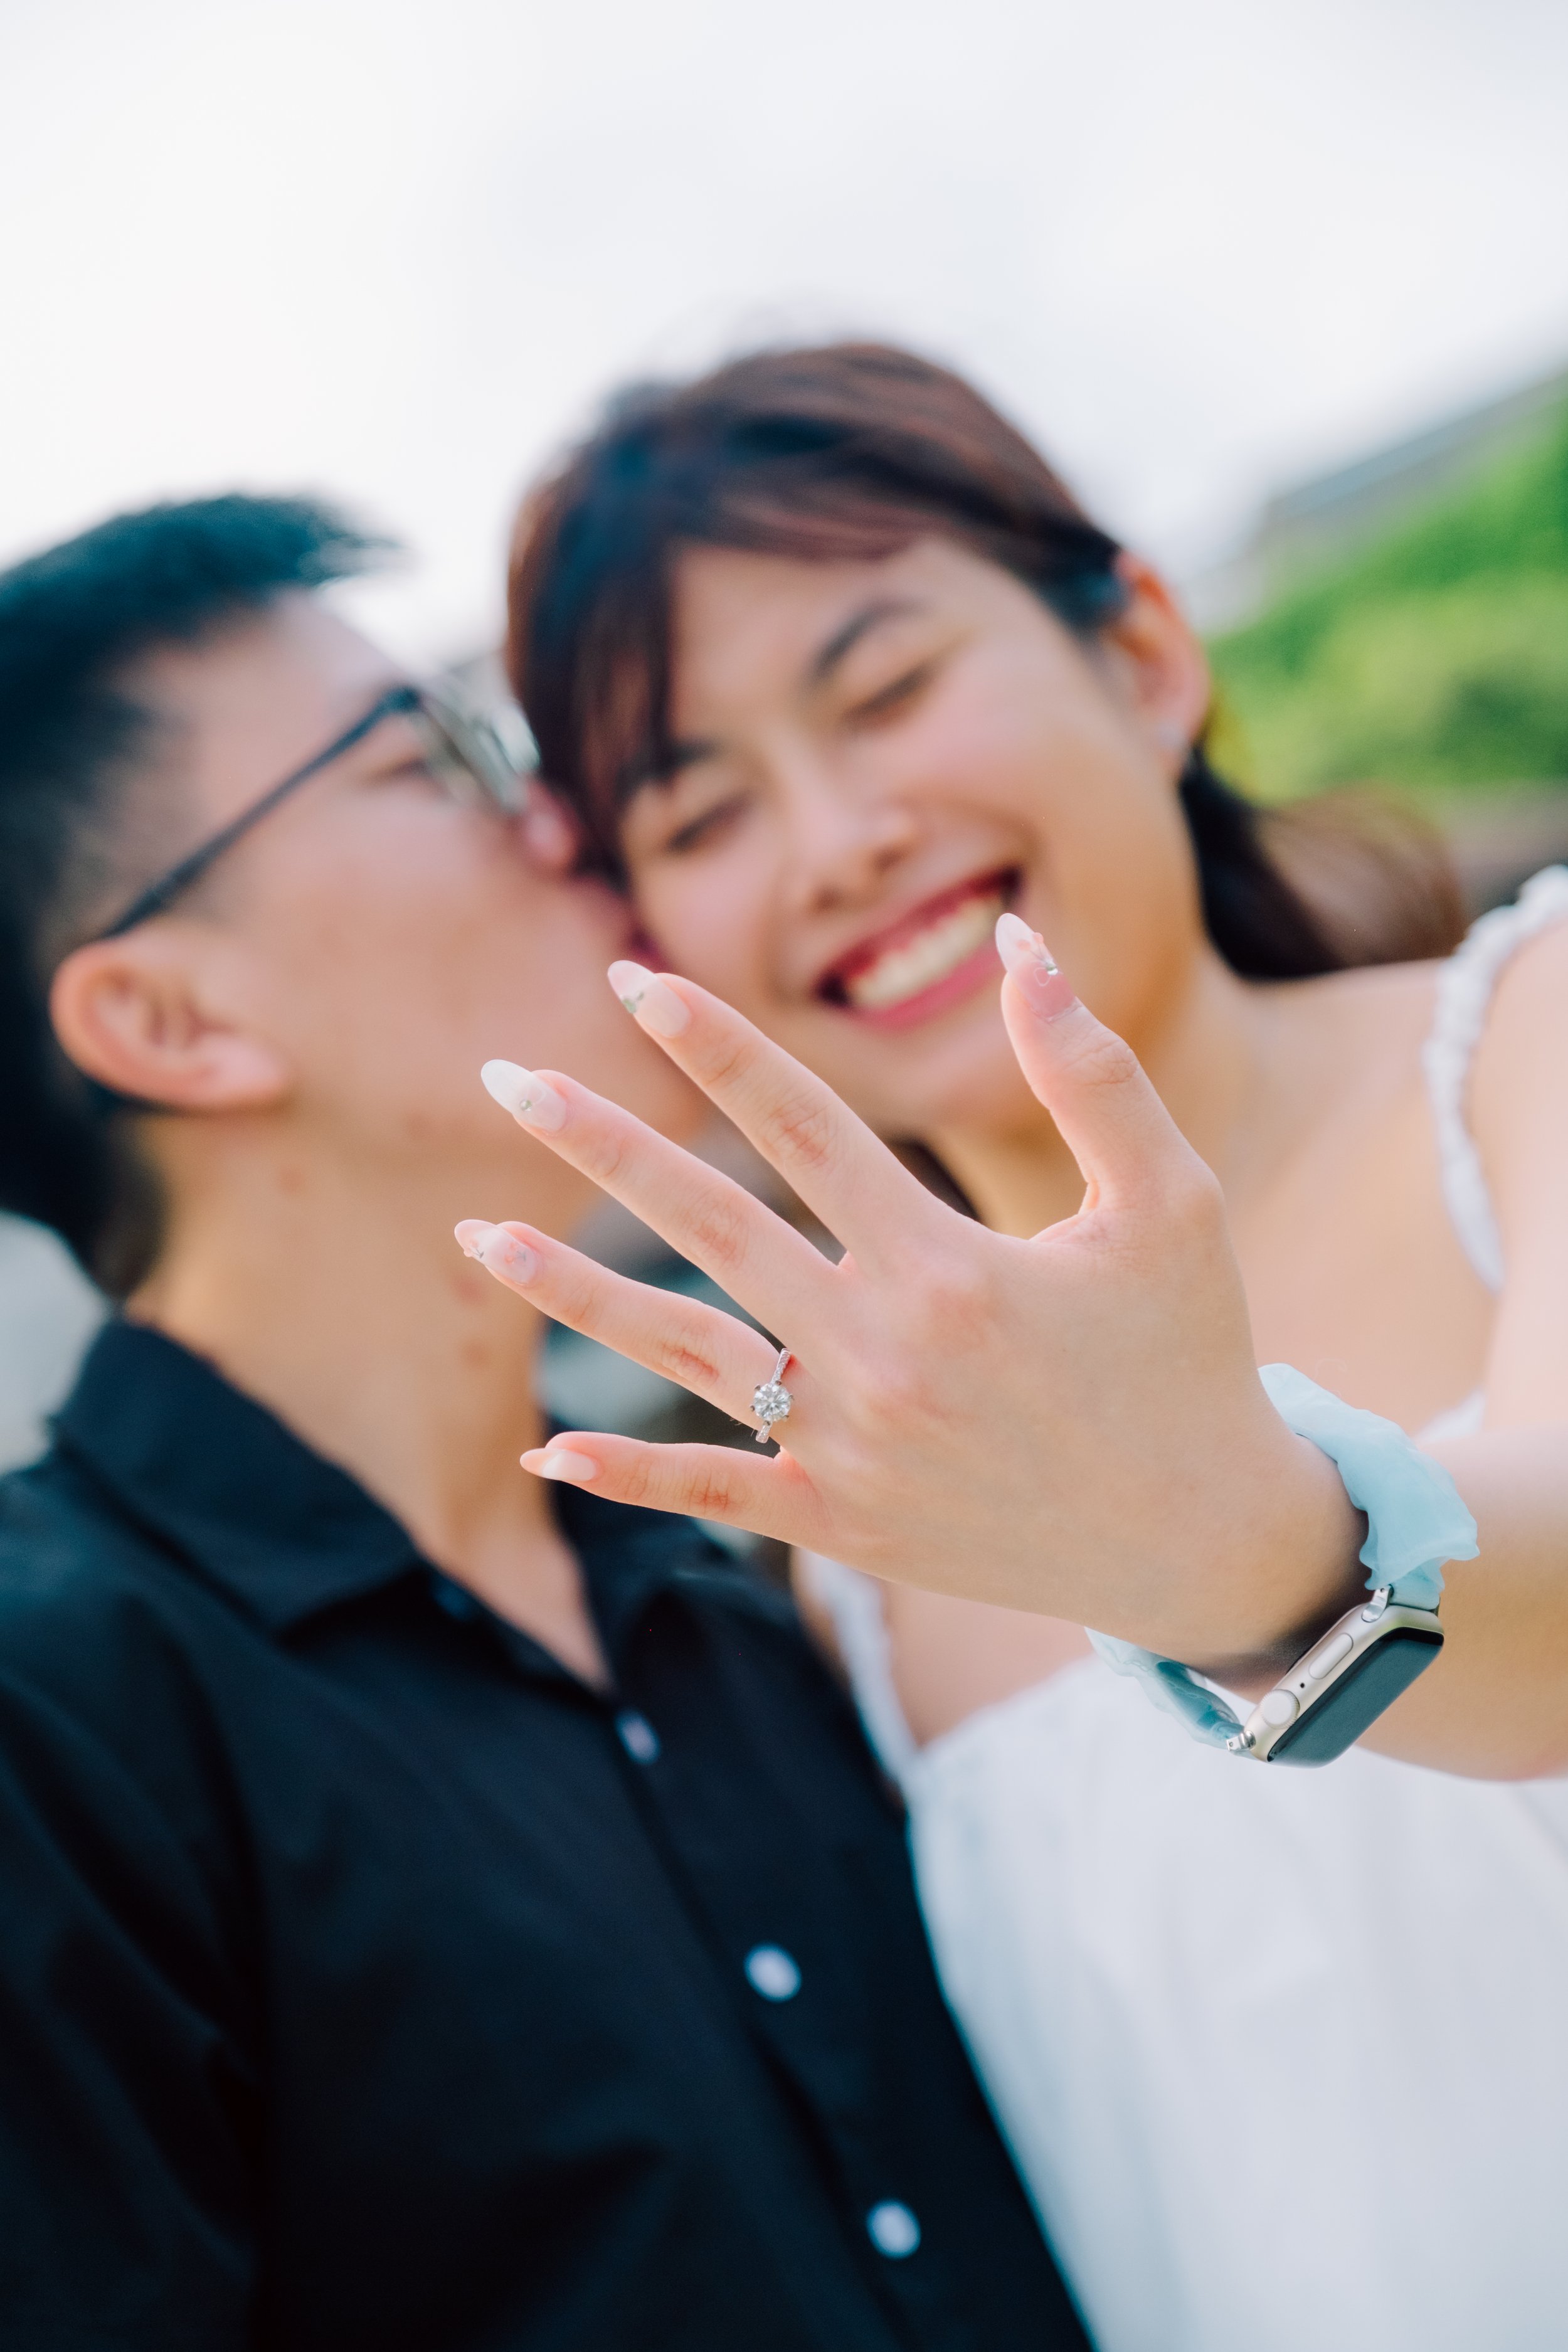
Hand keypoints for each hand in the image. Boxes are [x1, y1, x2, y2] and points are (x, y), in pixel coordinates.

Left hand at [458, 921, 1359, 1671]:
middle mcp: (880, 1354)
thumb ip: (1091, 1072)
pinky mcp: (845, 1526)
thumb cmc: (1189, 1356)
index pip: (803, 1126)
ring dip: (574, 1293)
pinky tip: (544, 1445)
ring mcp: (851, 1448)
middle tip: (504, 1081)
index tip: (630, 981)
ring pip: (683, 1353)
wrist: (1203, 1541)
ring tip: (476, 1238)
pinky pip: (717, 1490)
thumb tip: (1018, 945)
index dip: (712, 1045)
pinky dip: (629, 1475)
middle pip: (710, 1223)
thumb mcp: (1170, 1202)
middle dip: (600, 1145)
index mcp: (950, 1264)